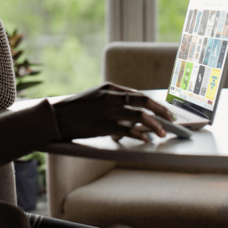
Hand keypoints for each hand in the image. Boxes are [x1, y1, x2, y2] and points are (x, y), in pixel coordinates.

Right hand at [50, 83, 175, 142]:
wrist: (56, 117)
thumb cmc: (74, 110)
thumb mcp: (94, 97)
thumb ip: (112, 101)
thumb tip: (131, 111)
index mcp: (109, 88)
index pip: (138, 94)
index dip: (154, 103)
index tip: (163, 111)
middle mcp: (111, 97)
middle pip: (144, 101)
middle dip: (161, 110)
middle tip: (171, 119)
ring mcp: (108, 111)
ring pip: (140, 115)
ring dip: (155, 124)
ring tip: (162, 132)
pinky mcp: (104, 125)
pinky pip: (128, 130)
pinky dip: (140, 135)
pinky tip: (146, 139)